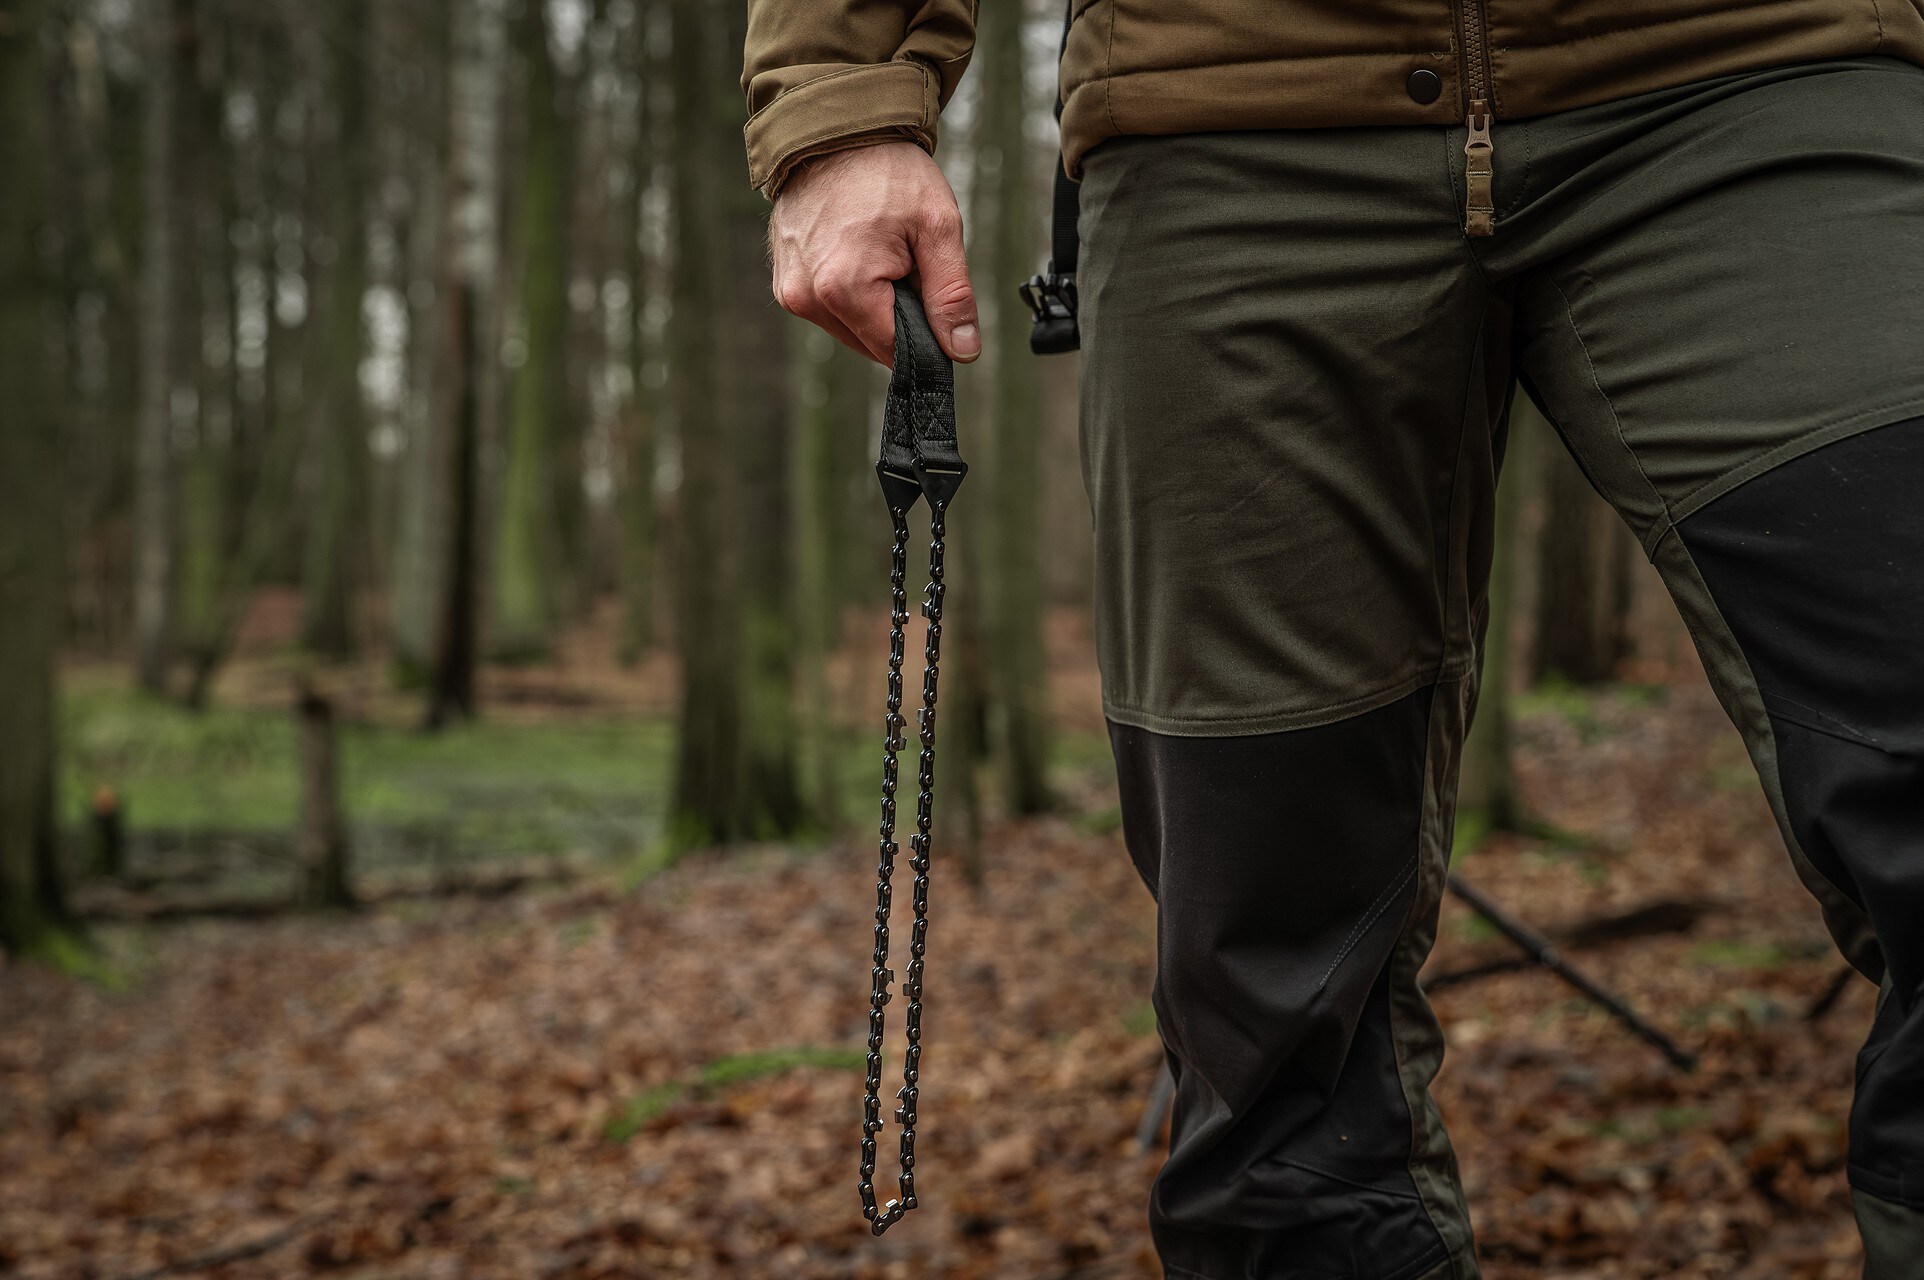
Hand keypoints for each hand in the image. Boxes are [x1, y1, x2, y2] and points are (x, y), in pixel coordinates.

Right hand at [769, 142, 979, 367]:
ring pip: (851, 330)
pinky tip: (857, 253)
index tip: (934, 298)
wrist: (837, 129)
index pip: (896, 351)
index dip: (925, 335)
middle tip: (906, 262)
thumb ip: (952, 296)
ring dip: (875, 306)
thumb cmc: (888, 171)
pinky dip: (851, 294)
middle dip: (899, 315)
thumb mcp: (938, 228)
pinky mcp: (785, 285)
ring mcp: (791, 293)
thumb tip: (963, 351)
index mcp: (843, 289)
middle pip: (872, 344)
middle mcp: (807, 298)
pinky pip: (830, 310)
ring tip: (880, 251)